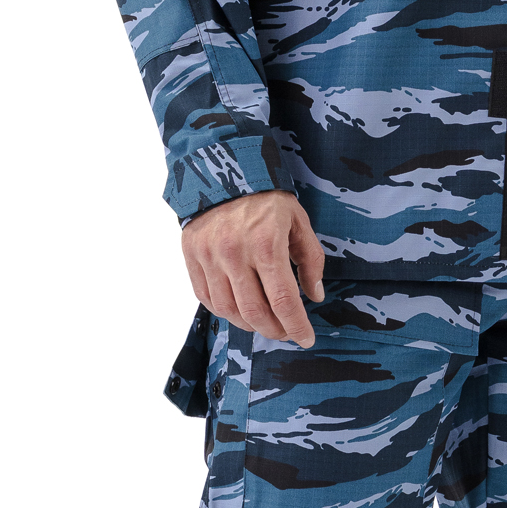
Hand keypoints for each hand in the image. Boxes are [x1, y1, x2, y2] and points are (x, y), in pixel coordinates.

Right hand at [183, 190, 325, 346]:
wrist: (223, 168)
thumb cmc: (266, 196)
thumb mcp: (298, 221)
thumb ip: (309, 260)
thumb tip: (314, 295)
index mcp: (266, 244)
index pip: (283, 300)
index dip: (296, 326)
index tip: (306, 338)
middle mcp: (234, 254)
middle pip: (255, 313)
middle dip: (275, 330)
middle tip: (286, 332)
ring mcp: (209, 256)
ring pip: (229, 310)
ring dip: (250, 325)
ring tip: (265, 323)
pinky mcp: (191, 256)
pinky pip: (206, 297)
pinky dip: (225, 311)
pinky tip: (239, 310)